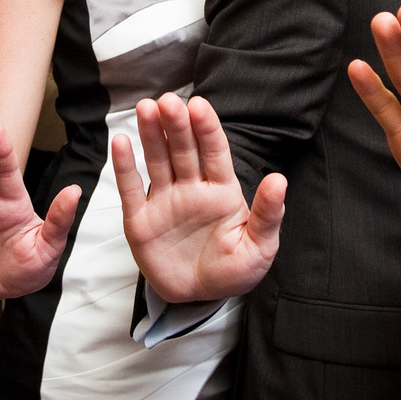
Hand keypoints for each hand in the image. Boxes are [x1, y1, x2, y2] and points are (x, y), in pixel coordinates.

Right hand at [117, 93, 285, 303]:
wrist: (201, 299)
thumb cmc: (234, 270)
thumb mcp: (259, 247)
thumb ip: (267, 214)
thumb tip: (279, 179)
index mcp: (222, 191)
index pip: (215, 153)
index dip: (207, 128)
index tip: (199, 105)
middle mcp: (192, 189)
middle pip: (183, 150)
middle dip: (176, 124)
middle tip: (168, 101)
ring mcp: (164, 201)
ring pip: (157, 160)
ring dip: (151, 134)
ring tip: (145, 108)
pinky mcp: (140, 220)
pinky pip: (131, 189)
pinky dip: (124, 166)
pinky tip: (121, 142)